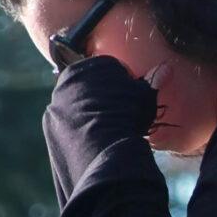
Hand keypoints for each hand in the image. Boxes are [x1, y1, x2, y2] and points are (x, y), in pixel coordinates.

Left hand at [44, 52, 160, 196]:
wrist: (103, 150)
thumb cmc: (128, 117)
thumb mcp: (145, 97)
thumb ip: (153, 81)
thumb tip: (167, 69)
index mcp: (88, 66)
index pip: (109, 69)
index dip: (124, 84)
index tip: (132, 99)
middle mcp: (66, 82)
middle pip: (89, 87)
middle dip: (103, 98)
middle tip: (120, 116)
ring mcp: (55, 105)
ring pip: (76, 107)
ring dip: (89, 116)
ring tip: (107, 132)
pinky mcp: (49, 128)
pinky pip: (66, 127)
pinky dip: (78, 133)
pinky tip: (93, 143)